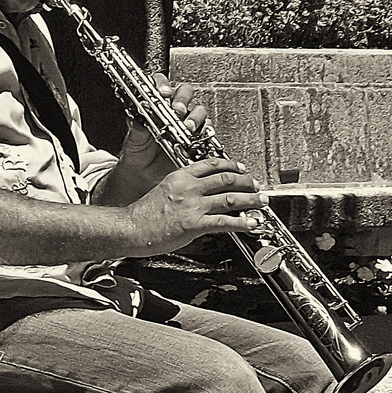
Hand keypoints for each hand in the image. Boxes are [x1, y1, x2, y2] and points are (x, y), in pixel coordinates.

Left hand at [115, 73, 208, 187]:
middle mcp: (173, 111)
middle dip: (182, 99)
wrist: (144, 175)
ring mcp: (186, 123)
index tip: (163, 92)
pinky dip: (203, 132)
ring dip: (195, 117)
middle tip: (178, 109)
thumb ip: (136, 129)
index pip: (161, 85)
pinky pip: (205, 130)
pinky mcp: (196, 138)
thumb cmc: (138, 153)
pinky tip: (196, 137)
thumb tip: (134, 118)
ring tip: (187, 127)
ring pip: (198, 110)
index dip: (164, 85)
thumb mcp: (133, 140)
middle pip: (185, 92)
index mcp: (156, 105)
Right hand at [124, 157, 268, 254]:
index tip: (241, 168)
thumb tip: (200, 194)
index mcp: (180, 176)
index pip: (211, 164)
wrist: (130, 228)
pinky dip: (242, 222)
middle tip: (257, 185)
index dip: (231, 165)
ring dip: (250, 200)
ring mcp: (192, 205)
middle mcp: (189, 187)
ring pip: (230, 198)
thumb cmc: (143, 215)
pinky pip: (224, 221)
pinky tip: (252, 223)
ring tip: (261, 202)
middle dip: (246, 181)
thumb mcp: (163, 190)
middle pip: (226, 178)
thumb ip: (183, 189)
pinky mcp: (194, 224)